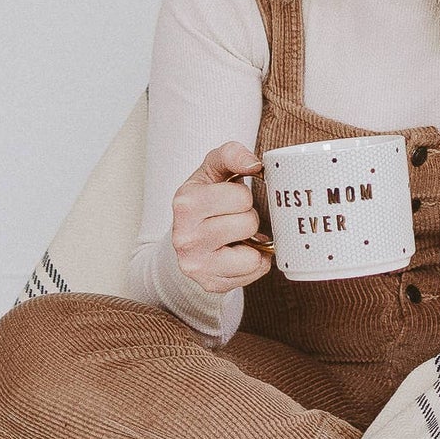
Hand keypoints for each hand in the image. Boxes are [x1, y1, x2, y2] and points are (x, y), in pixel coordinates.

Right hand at [170, 140, 273, 294]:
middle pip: (248, 222)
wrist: (186, 237)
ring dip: (252, 242)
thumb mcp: (213, 169)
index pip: (241, 196)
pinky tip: (238, 253)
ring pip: (254, 253)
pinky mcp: (210, 284)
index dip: (242, 196)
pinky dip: (254, 261)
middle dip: (247, 218)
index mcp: (185, 203)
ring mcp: (196, 264)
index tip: (229, 200)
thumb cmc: (206, 199)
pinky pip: (255, 271)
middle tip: (232, 219)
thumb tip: (254, 164)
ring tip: (235, 237)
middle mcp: (185, 236)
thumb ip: (232, 154)